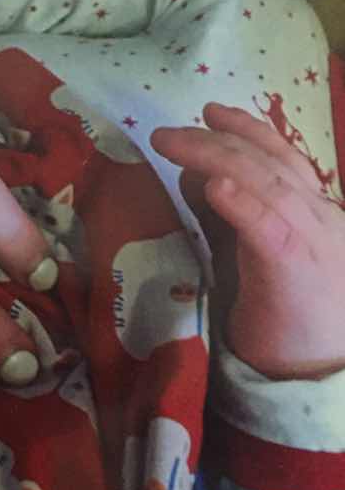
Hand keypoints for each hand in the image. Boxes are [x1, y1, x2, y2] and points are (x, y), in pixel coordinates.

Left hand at [152, 102, 344, 378]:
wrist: (318, 377)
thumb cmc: (290, 323)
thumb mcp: (260, 257)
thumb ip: (236, 218)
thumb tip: (199, 178)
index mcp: (315, 215)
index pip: (283, 159)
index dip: (248, 130)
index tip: (212, 112)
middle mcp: (320, 218)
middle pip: (269, 162)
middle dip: (218, 139)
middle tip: (169, 131)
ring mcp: (314, 241)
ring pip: (267, 183)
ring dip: (217, 157)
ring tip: (176, 143)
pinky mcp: (296, 270)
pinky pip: (269, 227)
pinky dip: (243, 203)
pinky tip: (218, 185)